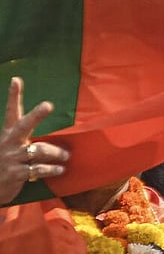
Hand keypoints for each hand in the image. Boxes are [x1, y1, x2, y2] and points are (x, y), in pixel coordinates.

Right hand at [0, 77, 68, 204]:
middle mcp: (9, 143)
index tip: (16, 79)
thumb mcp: (11, 147)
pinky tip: (60, 169)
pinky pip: (38, 169)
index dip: (14, 96)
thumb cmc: (7, 163)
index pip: (11, 112)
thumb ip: (25, 136)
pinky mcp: (16, 174)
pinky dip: (51, 169)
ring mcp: (12, 158)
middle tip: (47, 105)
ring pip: (39, 150)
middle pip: (24, 125)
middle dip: (36, 115)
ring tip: (67, 155)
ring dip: (56, 152)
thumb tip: (49, 129)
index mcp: (8, 134)